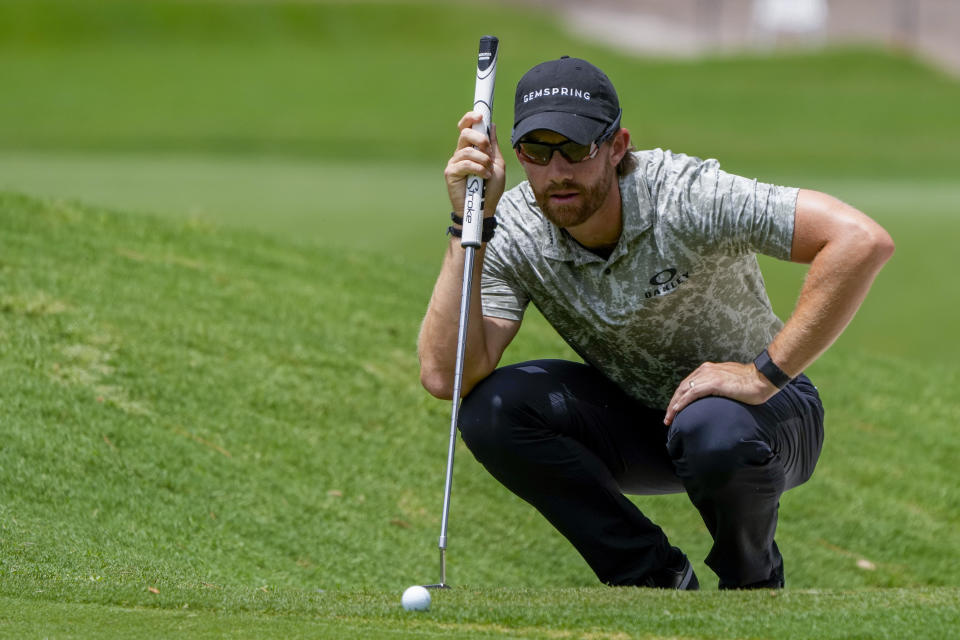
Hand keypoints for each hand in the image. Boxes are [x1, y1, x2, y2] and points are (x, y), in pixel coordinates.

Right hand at [444, 112, 505, 217]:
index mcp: (471, 149)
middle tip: (489, 152)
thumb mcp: (497, 164)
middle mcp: (460, 153)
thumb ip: (493, 146)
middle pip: (465, 133)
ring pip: (467, 150)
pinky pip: (465, 164)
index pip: (466, 128)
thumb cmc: (490, 189)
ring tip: (487, 172)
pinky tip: (483, 177)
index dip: (470, 118)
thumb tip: (491, 125)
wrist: (485, 209)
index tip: (480, 116)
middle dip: (481, 139)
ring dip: (483, 160)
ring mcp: (454, 163)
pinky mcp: (450, 173)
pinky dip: (478, 169)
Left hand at [663, 361, 779, 425]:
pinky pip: (692, 393)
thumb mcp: (729, 382)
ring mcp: (709, 376)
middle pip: (682, 387)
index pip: (688, 384)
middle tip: (668, 418)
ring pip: (684, 390)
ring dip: (674, 405)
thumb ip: (718, 386)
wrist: (763, 378)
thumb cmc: (750, 383)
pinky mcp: (713, 383)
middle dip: (673, 403)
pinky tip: (676, 410)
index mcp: (708, 369)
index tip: (674, 409)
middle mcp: (705, 370)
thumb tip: (715, 397)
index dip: (679, 397)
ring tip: (669, 418)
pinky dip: (682, 402)